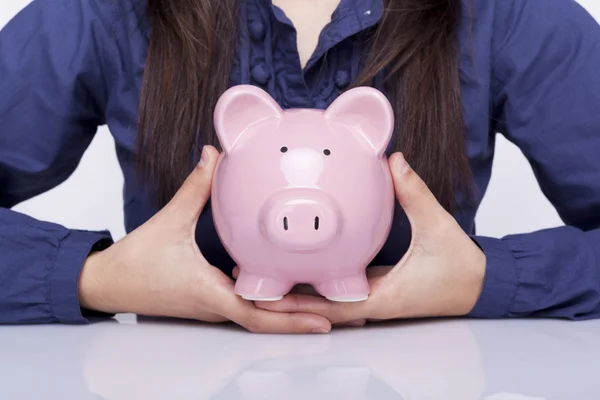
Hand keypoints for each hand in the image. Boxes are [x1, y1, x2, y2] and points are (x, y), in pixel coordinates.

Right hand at [78, 146, 331, 332]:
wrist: (107, 285)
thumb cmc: (135, 261)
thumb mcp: (170, 221)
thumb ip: (195, 187)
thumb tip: (213, 155)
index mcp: (210, 292)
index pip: (259, 313)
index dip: (293, 319)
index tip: (324, 319)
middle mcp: (217, 304)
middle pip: (268, 318)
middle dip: (303, 319)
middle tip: (340, 317)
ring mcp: (214, 305)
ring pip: (259, 313)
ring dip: (289, 311)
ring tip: (321, 303)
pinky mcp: (210, 300)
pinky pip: (246, 304)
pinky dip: (269, 300)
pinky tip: (284, 285)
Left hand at [255, 152, 485, 323]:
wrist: (481, 284)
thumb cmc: (461, 265)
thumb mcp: (438, 226)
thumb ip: (414, 193)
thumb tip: (394, 161)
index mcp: (383, 297)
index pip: (332, 304)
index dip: (299, 306)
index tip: (269, 297)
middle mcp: (372, 302)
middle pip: (320, 307)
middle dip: (288, 303)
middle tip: (253, 290)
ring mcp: (373, 297)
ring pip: (329, 299)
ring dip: (300, 294)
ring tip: (267, 280)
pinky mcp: (377, 289)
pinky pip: (343, 286)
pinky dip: (321, 281)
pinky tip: (305, 266)